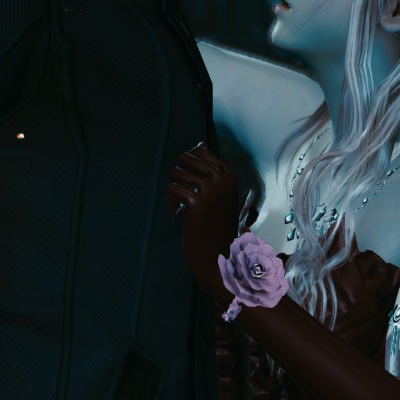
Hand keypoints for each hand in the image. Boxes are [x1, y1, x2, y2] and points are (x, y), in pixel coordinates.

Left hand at [164, 142, 241, 299]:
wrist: (218, 255)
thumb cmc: (215, 223)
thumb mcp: (218, 192)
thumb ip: (209, 168)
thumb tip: (200, 143)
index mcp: (229, 174)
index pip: (199, 151)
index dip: (188, 167)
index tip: (192, 186)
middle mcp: (222, 178)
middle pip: (185, 158)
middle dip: (179, 176)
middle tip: (184, 196)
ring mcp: (210, 189)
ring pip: (176, 172)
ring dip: (174, 190)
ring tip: (182, 208)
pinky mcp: (196, 201)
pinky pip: (172, 188)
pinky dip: (171, 201)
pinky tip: (179, 215)